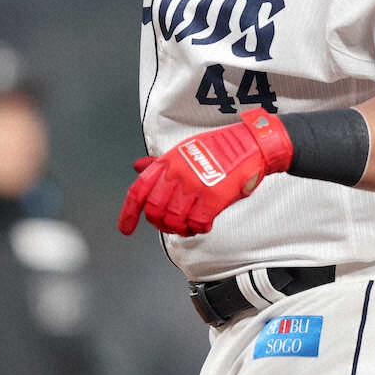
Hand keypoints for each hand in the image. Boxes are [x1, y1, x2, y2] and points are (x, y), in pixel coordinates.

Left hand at [118, 109, 293, 236]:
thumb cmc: (217, 148)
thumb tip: (137, 166)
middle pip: (155, 210)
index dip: (128, 212)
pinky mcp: (213, 197)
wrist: (249, 145)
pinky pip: (197, 223)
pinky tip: (204, 223)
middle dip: (160, 223)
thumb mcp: (183, 150)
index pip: (139, 190)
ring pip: (174, 220)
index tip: (126, 228)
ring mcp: (195, 185)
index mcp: (168, 162)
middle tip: (170, 226)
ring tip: (188, 225)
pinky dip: (198, 228)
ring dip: (179, 229)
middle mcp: (177, 173)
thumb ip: (159, 164)